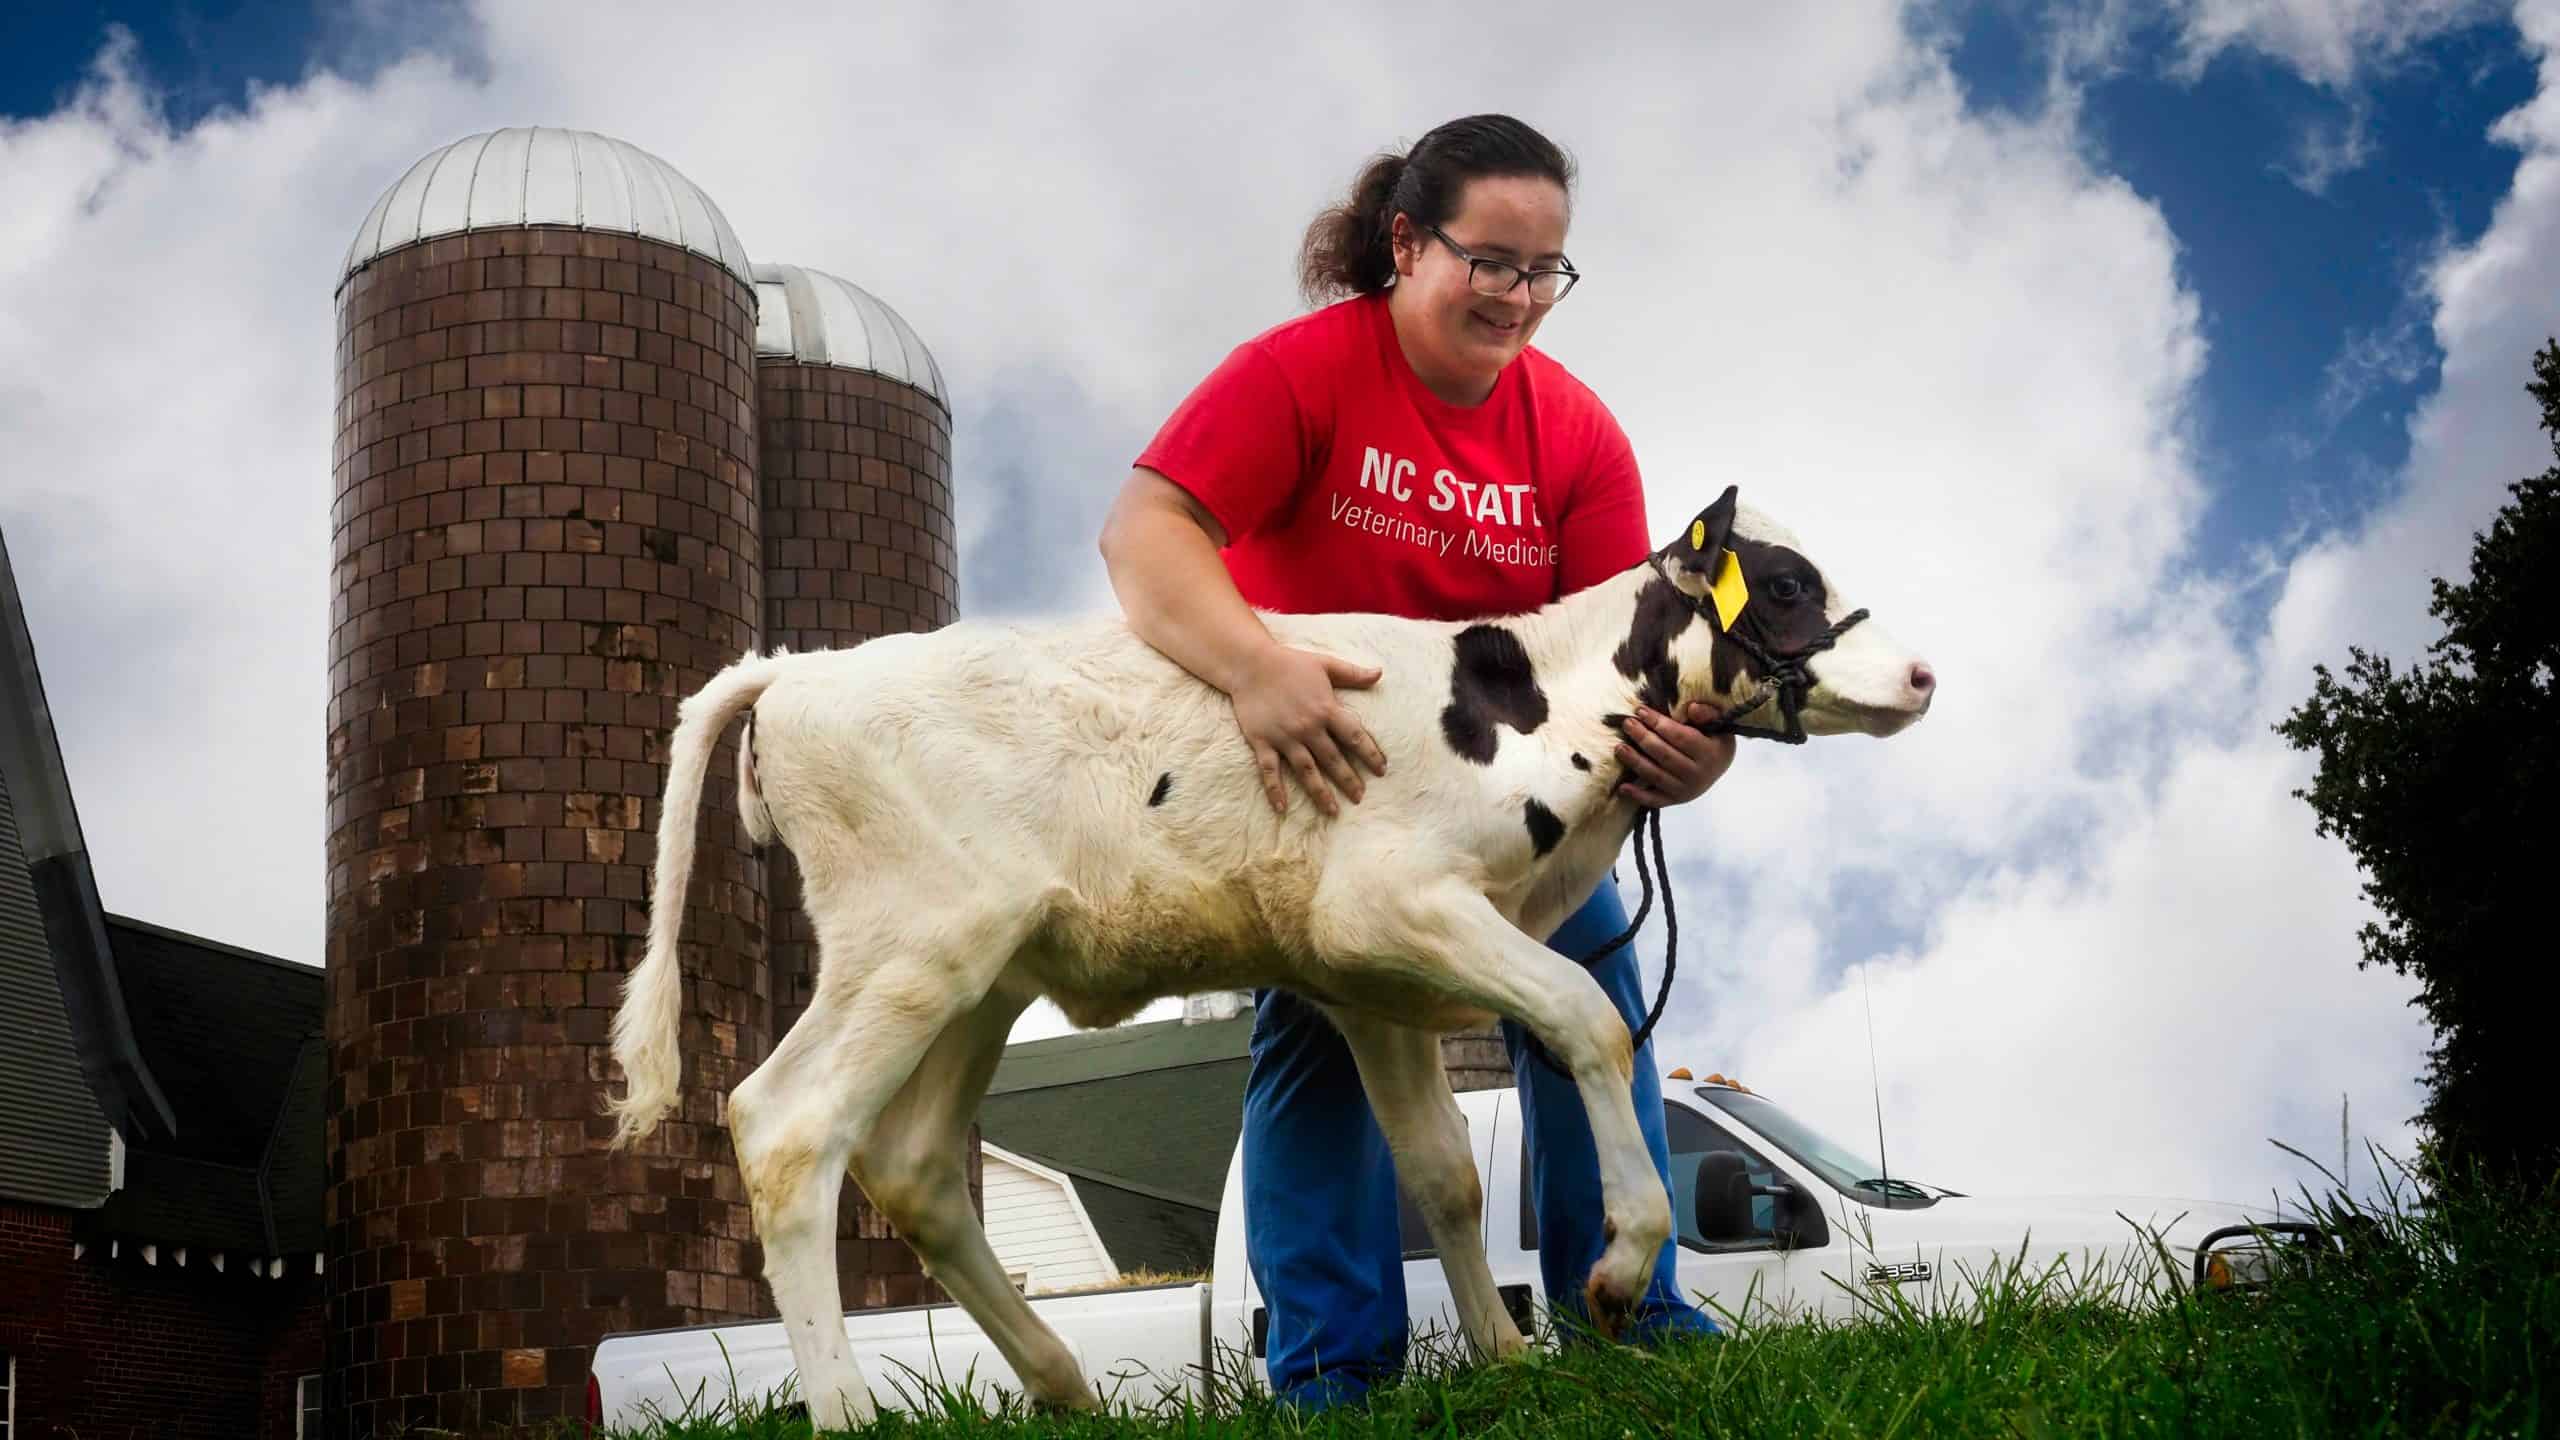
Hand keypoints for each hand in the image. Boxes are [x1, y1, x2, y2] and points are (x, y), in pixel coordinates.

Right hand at [1230, 645, 1390, 816]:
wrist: (1250, 664)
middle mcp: (1308, 727)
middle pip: (1333, 760)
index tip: (1382, 770)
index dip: (1371, 754)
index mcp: (1326, 709)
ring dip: (1320, 793)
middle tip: (1360, 798)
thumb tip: (1380, 673)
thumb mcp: (1325, 664)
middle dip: (1349, 780)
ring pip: (1307, 771)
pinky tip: (1282, 808)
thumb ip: (1353, 673)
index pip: (1354, 737)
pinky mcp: (1263, 742)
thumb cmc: (1290, 662)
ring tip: (1333, 811)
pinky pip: (1270, 771)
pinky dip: (1275, 790)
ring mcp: (1285, 737)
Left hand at [1615, 702, 1737, 807]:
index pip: (1680, 737)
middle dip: (1643, 738)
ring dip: (1635, 762)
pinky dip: (1637, 795)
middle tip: (1627, 724)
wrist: (1719, 766)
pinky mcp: (1675, 800)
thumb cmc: (1713, 740)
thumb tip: (1692, 707)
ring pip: (1656, 776)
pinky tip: (1622, 787)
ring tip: (1619, 748)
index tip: (1641, 711)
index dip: (1659, 723)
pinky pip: (1654, 800)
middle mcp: (1698, 774)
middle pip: (1665, 755)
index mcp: (1710, 753)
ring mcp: (1686, 790)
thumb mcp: (1719, 724)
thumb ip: (1708, 713)